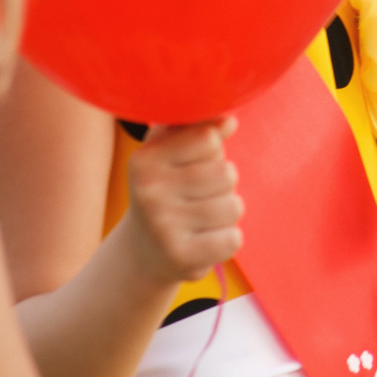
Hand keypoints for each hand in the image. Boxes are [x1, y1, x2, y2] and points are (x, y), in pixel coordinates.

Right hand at [120, 119, 241, 286]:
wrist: (143, 251)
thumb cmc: (168, 189)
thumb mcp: (172, 151)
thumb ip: (198, 127)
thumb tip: (228, 120)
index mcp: (145, 159)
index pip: (210, 138)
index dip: (212, 153)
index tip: (191, 166)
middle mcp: (148, 191)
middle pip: (226, 173)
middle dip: (223, 185)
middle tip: (196, 199)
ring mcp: (161, 226)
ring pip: (234, 206)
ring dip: (226, 213)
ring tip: (200, 220)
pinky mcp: (179, 256)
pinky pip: (233, 239)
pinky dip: (227, 240)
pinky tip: (204, 241)